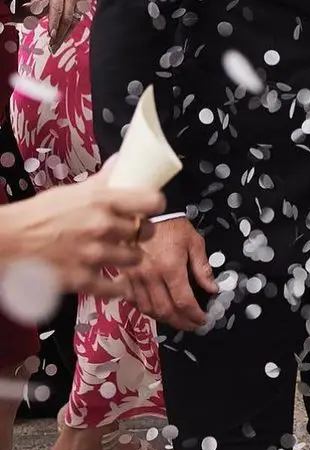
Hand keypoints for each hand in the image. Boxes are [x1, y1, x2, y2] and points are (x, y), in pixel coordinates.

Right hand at [3, 171, 164, 295]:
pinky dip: (116, 287)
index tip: (151, 208)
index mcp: (102, 200)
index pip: (151, 200)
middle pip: (146, 231)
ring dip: (129, 257)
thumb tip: (122, 161)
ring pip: (135, 258)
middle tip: (132, 233)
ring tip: (120, 254)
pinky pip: (114, 288)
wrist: (6, 242)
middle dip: (140, 232)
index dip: (155, 205)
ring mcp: (94, 254)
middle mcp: (102, 226)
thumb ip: (102, 180)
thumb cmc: (36, 215)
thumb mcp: (71, 191)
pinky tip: (114, 282)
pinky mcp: (82, 280)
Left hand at [30, 0, 90, 50]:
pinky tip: (67, 32)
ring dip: (67, 33)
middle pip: (67, 18)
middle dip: (60, 34)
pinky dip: (73, 26)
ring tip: (58, 43)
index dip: (54, 24)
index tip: (51, 36)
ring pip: (75, 19)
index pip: (57, 10)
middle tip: (53, 46)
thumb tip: (32, 9)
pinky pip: (80, 15)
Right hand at [126, 216, 217, 330]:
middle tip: (192, 325)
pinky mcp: (124, 277)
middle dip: (181, 322)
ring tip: (176, 319)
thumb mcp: (194, 241)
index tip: (203, 320)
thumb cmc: (172, 226)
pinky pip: (133, 301)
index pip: (183, 301)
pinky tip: (155, 309)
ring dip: (163, 319)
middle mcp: (151, 277)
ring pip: (148, 310)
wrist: (142, 213)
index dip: (195, 315)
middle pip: (165, 311)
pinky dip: (145, 309)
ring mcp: (135, 279)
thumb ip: (202, 268)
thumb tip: (212, 290)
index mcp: (171, 268)